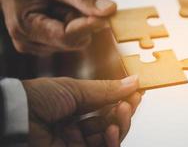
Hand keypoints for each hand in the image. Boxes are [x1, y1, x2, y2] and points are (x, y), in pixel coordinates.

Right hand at [0, 0, 116, 54]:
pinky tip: (59, 12)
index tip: (108, 16)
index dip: (89, 26)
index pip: (67, 36)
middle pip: (73, 41)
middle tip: (73, 1)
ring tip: (60, 4)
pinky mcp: (45, 46)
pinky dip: (72, 25)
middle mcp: (29, 42)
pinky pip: (70, 40)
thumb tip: (110, 10)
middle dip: (81, 21)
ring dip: (76, 22)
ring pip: (74, 41)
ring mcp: (37, 46)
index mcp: (26, 27)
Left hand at [22, 76, 140, 146]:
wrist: (16, 116)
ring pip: (109, 138)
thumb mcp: (75, 89)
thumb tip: (134, 81)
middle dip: (124, 111)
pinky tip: (114, 129)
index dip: (120, 99)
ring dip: (121, 124)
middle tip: (134, 99)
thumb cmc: (37, 98)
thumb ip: (106, 89)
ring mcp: (75, 143)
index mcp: (72, 109)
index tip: (135, 90)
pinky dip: (113, 142)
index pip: (103, 106)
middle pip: (108, 123)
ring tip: (124, 110)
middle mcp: (74, 127)